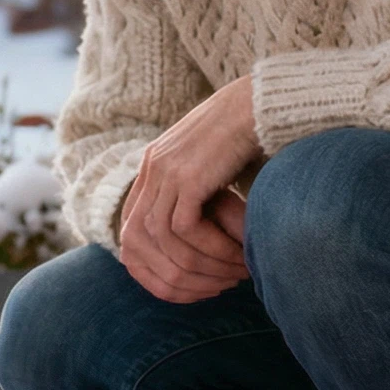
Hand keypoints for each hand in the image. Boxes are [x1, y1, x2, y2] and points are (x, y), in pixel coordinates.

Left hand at [120, 77, 262, 303]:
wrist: (259, 102)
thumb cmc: (245, 135)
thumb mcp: (206, 164)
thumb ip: (192, 189)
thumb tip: (195, 228)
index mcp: (151, 166)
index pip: (130, 228)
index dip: (150, 262)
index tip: (182, 280)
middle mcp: (151, 168)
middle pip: (136, 239)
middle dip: (167, 271)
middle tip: (206, 288)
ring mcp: (166, 171)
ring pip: (161, 238)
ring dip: (194, 263)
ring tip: (228, 275)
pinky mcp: (188, 176)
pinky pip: (184, 228)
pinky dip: (208, 248)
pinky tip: (234, 255)